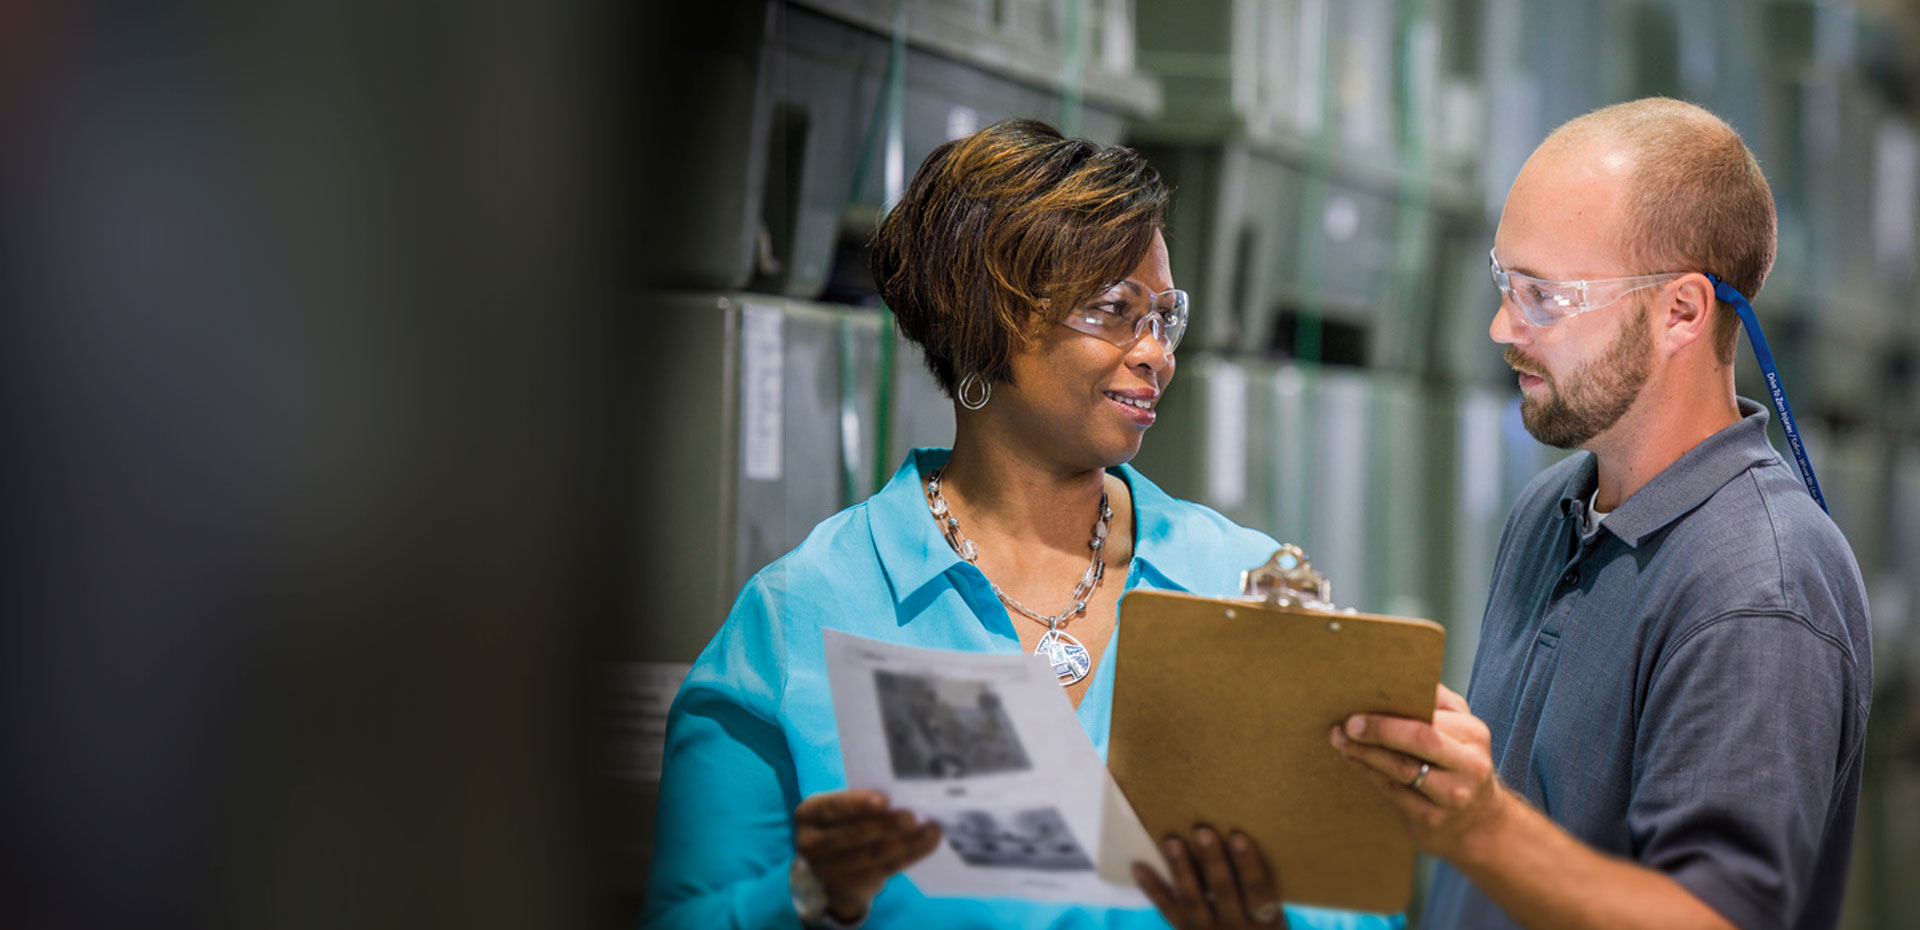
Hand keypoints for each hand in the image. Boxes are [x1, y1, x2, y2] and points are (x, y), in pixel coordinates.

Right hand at [792, 789, 941, 921]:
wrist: (828, 871)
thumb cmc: (841, 824)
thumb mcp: (839, 810)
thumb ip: (859, 802)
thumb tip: (900, 793)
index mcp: (808, 815)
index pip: (832, 808)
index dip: (858, 805)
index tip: (885, 800)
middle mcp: (813, 844)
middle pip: (852, 835)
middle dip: (885, 825)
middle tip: (912, 816)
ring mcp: (832, 871)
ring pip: (873, 855)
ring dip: (906, 842)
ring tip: (930, 829)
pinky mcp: (853, 888)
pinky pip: (886, 870)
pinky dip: (911, 855)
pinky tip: (929, 843)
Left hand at [1132, 825, 1286, 928]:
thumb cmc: (1260, 929)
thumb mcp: (1274, 920)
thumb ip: (1263, 891)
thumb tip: (1245, 836)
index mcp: (1266, 921)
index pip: (1259, 891)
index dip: (1248, 864)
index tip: (1238, 836)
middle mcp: (1237, 927)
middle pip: (1224, 891)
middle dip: (1212, 861)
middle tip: (1202, 830)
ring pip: (1193, 900)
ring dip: (1181, 869)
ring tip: (1171, 841)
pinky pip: (1168, 911)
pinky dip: (1152, 889)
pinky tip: (1138, 867)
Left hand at [1329, 683, 1509, 861]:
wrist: (1477, 822)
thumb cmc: (1460, 764)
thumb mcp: (1461, 731)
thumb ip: (1439, 703)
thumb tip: (1400, 677)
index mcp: (1474, 734)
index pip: (1430, 717)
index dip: (1392, 711)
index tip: (1361, 704)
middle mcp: (1469, 765)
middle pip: (1419, 739)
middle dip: (1379, 729)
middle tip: (1347, 724)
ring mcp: (1452, 795)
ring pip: (1401, 767)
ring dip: (1365, 752)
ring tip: (1340, 740)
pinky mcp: (1432, 819)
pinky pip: (1392, 791)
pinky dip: (1368, 772)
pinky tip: (1353, 760)